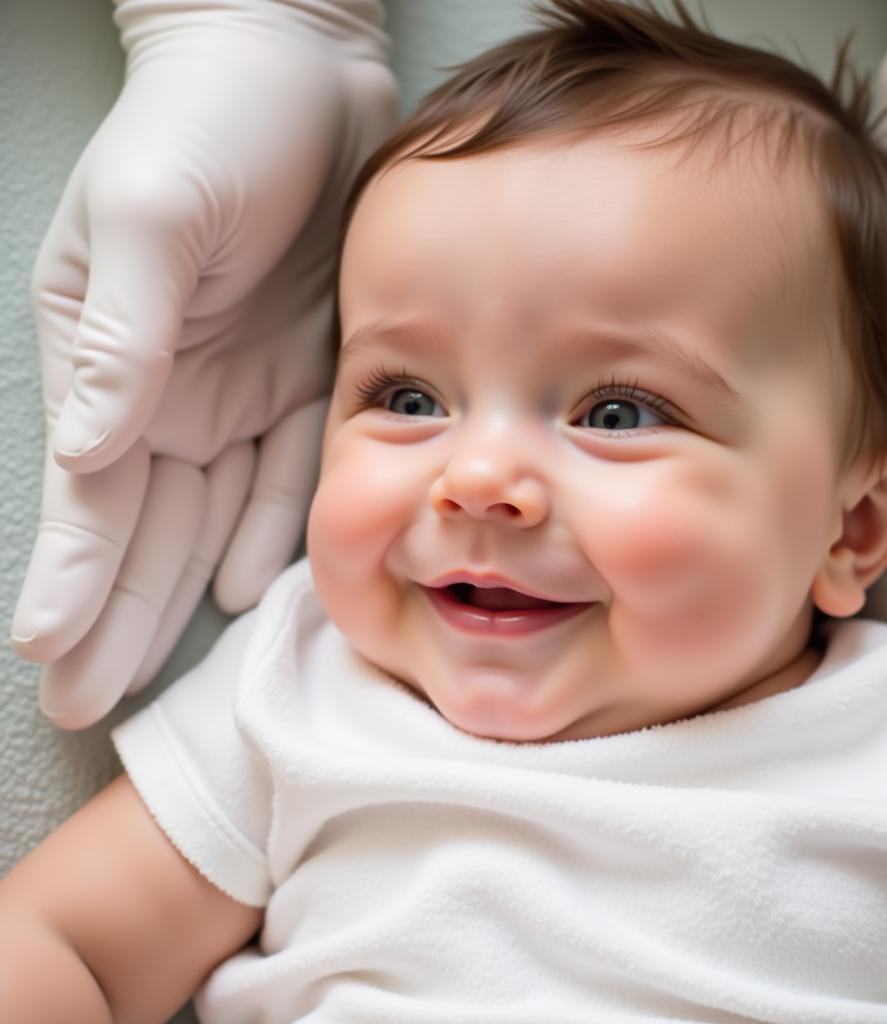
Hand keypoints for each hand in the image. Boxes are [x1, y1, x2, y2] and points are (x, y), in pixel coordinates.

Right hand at [11, 0, 396, 726]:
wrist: (299, 74)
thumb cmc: (210, 123)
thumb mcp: (153, 216)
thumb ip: (125, 338)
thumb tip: (89, 447)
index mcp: (113, 357)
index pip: (90, 494)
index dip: (74, 579)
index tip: (55, 660)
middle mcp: (168, 388)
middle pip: (139, 528)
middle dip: (114, 616)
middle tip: (89, 705)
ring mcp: (235, 387)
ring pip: (204, 517)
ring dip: (177, 594)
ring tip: (156, 671)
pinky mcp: (300, 374)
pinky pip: (284, 472)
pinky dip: (266, 530)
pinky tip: (245, 585)